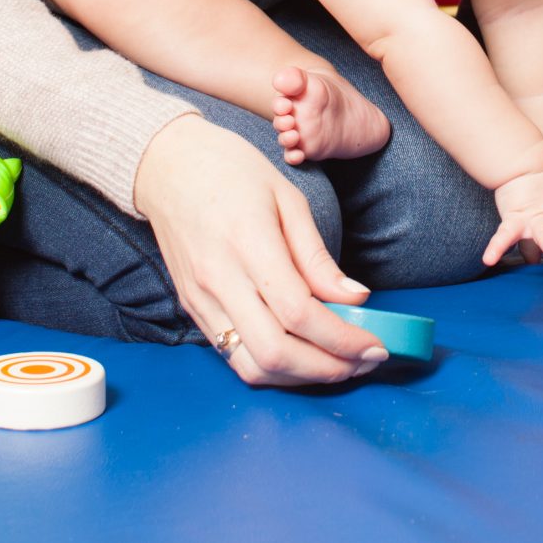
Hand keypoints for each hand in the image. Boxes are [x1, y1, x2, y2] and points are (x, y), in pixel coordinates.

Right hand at [132, 115, 389, 386]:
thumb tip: (356, 298)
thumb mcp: (287, 198)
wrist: (167, 166)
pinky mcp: (193, 309)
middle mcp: (219, 279)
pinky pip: (233, 356)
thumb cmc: (231, 171)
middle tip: (363, 363)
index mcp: (248, 242)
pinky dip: (273, 367)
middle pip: (276, 353)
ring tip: (337, 363)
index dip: (343, 339)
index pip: (299, 313)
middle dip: (327, 369)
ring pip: (252, 367)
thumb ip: (318, 257)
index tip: (375, 346)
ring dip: (300, 377)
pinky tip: (301, 353)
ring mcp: (201, 300)